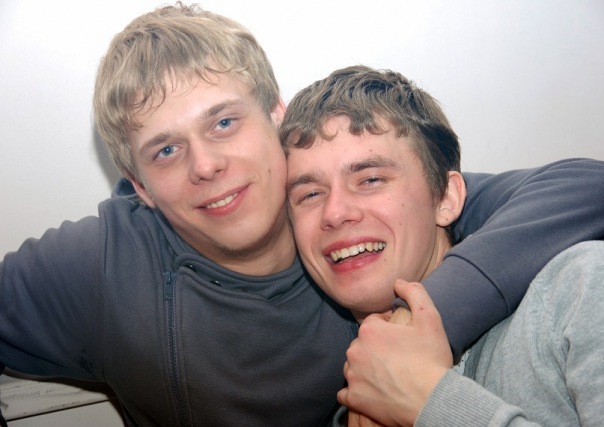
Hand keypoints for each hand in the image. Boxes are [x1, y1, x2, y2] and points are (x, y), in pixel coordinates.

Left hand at [338, 280, 452, 426]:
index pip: (374, 323)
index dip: (390, 329)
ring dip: (365, 368)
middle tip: (398, 359)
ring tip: (387, 375)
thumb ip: (414, 293)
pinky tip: (372, 391)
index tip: (404, 340)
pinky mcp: (353, 398)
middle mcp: (355, 351)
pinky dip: (356, 391)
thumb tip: (398, 282)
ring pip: (353, 365)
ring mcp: (352, 376)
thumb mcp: (430, 318)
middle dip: (376, 348)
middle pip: (362, 344)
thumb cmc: (431, 360)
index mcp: (369, 330)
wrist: (433, 401)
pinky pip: (346, 392)